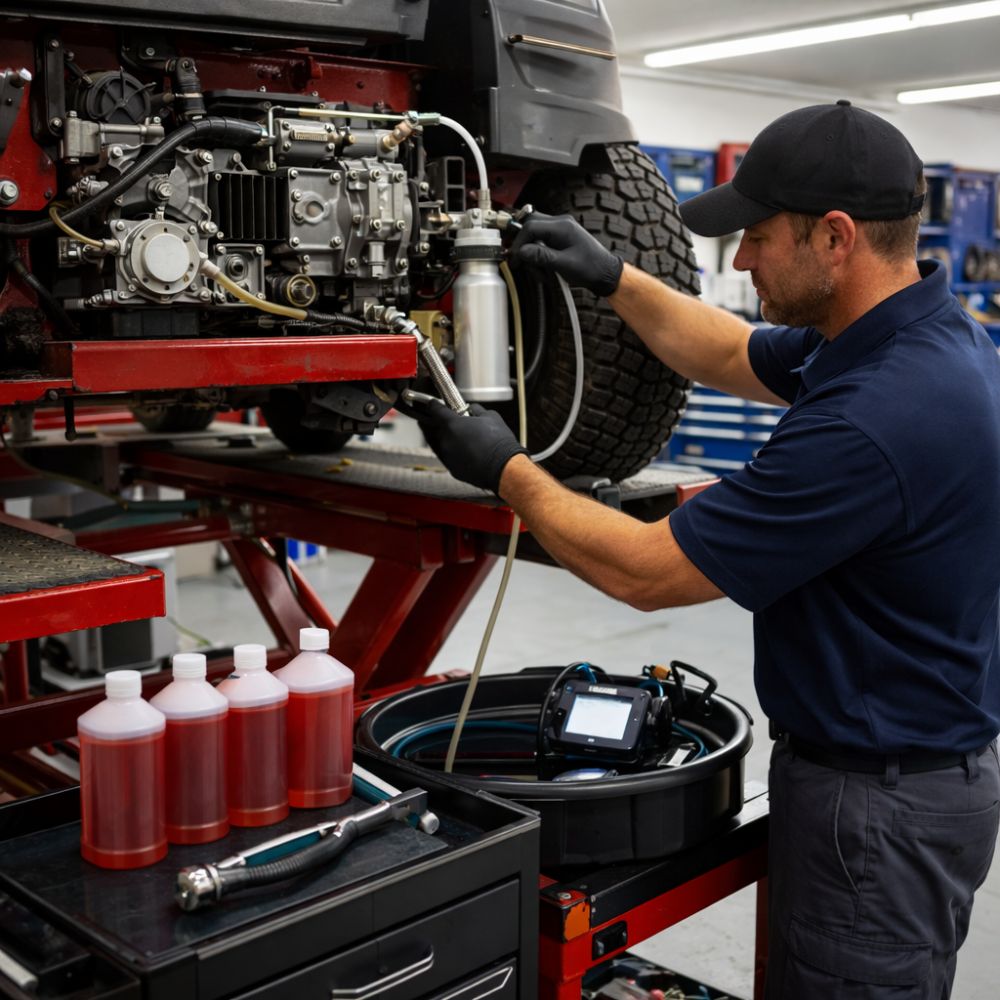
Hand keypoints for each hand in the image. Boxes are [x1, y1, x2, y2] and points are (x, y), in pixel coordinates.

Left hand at [412, 400, 528, 493]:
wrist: (504, 468)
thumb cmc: (499, 443)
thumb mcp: (491, 416)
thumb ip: (476, 410)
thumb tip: (472, 409)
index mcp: (452, 425)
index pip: (436, 411)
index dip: (433, 406)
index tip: (432, 404)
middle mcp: (446, 441)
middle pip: (434, 429)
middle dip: (439, 424)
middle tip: (445, 421)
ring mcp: (448, 457)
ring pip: (440, 445)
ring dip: (445, 439)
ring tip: (456, 438)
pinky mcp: (453, 470)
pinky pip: (449, 458)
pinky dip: (453, 453)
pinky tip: (463, 451)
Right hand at [509, 212, 622, 296]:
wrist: (605, 272)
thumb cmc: (590, 268)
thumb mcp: (564, 264)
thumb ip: (542, 256)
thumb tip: (521, 251)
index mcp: (562, 226)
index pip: (531, 227)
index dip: (519, 243)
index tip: (515, 258)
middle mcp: (560, 223)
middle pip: (529, 224)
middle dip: (521, 243)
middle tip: (517, 260)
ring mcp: (560, 229)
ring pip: (533, 232)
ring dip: (530, 252)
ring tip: (537, 271)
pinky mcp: (559, 237)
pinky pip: (541, 240)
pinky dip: (537, 254)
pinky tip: (542, 268)